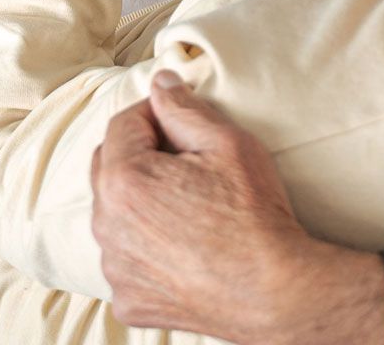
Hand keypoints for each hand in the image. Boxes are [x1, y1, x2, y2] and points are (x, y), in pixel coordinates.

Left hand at [92, 72, 383, 343]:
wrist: (276, 292)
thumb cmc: (255, 216)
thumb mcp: (228, 144)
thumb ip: (185, 108)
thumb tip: (161, 82)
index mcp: (124, 179)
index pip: (123, 124)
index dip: (153, 113)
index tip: (180, 120)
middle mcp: (107, 226)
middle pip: (109, 168)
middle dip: (139, 155)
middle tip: (185, 160)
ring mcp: (115, 268)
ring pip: (114, 217)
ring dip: (138, 203)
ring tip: (186, 206)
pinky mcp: (129, 300)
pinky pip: (125, 260)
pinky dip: (144, 249)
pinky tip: (182, 247)